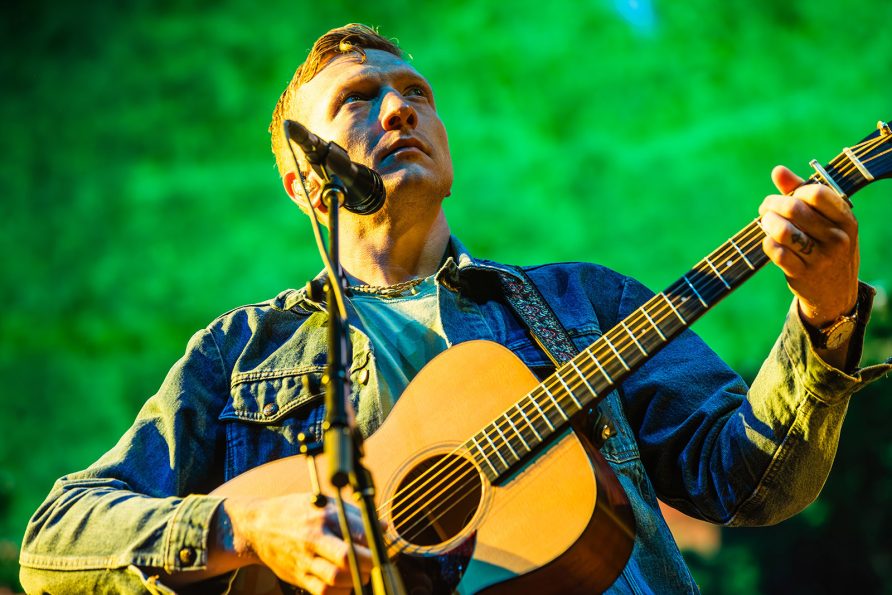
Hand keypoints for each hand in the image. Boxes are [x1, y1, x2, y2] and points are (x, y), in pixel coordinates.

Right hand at [225, 494, 372, 594]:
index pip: (357, 532)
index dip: (376, 543)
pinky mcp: (298, 576)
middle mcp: (313, 538)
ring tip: (362, 573)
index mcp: (323, 516)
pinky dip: (340, 592)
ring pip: (335, 578)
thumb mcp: (325, 503)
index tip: (383, 546)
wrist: (258, 526)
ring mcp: (304, 559)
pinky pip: (322, 592)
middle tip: (375, 563)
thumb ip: (356, 515)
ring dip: (355, 579)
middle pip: (346, 557)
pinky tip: (346, 584)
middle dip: (368, 564)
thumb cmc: (296, 511)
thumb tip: (384, 527)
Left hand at [758, 165, 859, 326]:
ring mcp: (820, 258)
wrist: (835, 292)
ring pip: (783, 231)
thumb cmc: (827, 245)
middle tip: (765, 209)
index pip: (816, 193)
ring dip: (767, 223)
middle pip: (794, 209)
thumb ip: (802, 192)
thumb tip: (777, 170)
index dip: (794, 191)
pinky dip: (767, 243)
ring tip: (765, 223)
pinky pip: (776, 252)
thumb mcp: (826, 220)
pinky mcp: (801, 274)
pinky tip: (770, 242)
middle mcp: (837, 238)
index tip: (785, 196)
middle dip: (772, 205)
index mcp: (846, 219)